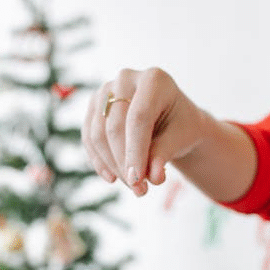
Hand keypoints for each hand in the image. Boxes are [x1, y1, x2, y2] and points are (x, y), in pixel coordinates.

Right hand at [82, 67, 205, 195]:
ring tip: (133, 186)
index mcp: (154, 79)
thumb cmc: (179, 126)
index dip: (135, 152)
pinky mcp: (93, 107)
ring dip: (112, 166)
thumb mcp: (180, 138)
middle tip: (140, 191)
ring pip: (98, 134)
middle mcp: (126, 79)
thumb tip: (153, 178)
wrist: (171, 120)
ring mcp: (105, 91)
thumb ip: (164, 154)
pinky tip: (112, 178)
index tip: (138, 181)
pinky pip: (89, 138)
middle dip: (124, 163)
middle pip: (115, 127)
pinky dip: (99, 161)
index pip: (138, 118)